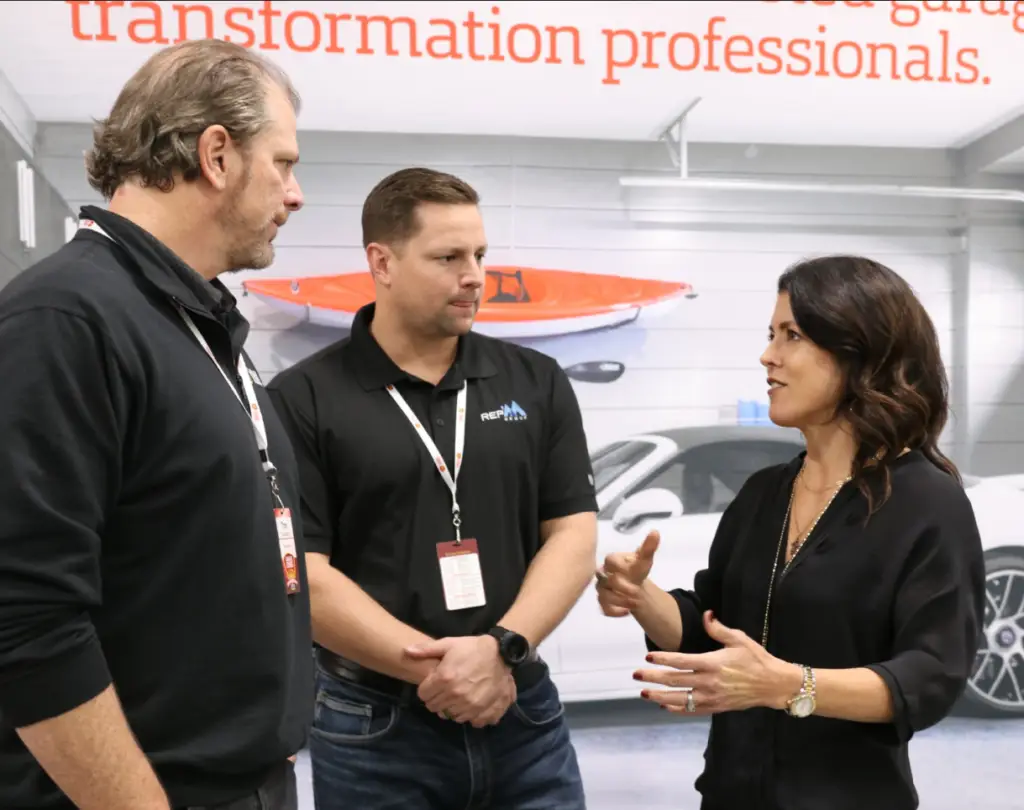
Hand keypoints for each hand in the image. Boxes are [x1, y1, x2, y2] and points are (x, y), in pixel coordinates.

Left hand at [404, 636, 515, 726]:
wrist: (501, 653)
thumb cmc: (472, 648)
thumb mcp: (449, 644)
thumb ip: (426, 649)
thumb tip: (406, 651)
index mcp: (444, 679)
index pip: (423, 695)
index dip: (426, 689)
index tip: (433, 684)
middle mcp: (456, 695)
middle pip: (435, 707)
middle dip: (437, 699)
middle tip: (445, 689)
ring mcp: (470, 706)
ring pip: (451, 716)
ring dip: (452, 708)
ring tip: (458, 696)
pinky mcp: (484, 712)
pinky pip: (471, 721)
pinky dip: (470, 715)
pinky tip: (471, 704)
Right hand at [595, 530, 659, 616]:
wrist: (634, 586)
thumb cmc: (636, 570)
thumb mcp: (644, 560)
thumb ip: (648, 548)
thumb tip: (655, 532)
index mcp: (611, 561)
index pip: (609, 561)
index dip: (620, 568)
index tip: (631, 572)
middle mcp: (602, 574)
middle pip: (605, 581)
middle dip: (622, 587)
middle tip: (636, 591)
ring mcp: (601, 589)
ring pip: (604, 596)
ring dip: (620, 600)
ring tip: (634, 602)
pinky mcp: (603, 602)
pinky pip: (603, 608)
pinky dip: (615, 611)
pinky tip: (627, 611)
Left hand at [632, 611, 801, 714]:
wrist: (774, 685)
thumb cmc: (756, 659)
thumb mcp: (739, 639)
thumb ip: (718, 628)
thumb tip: (706, 614)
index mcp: (712, 663)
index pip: (680, 661)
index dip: (662, 658)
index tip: (647, 657)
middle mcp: (709, 682)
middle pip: (674, 681)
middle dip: (653, 678)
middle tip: (636, 675)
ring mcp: (712, 697)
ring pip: (680, 699)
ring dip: (659, 696)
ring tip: (644, 693)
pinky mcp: (717, 707)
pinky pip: (692, 710)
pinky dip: (677, 709)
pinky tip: (664, 706)